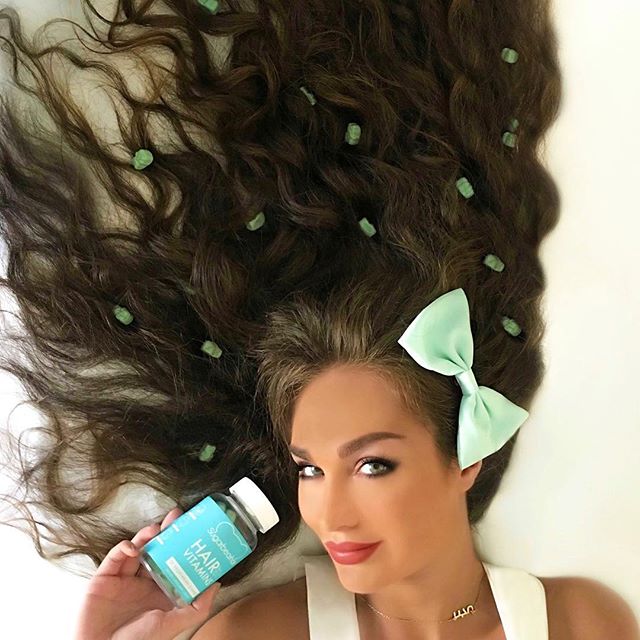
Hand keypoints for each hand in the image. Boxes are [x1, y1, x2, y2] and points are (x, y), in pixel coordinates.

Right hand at [73, 507, 220, 639]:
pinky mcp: (105, 577)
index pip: (174, 560)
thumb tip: (216, 584)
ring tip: (156, 529)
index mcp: (160, 590)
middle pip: (157, 549)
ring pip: (137, 548)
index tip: (194, 528)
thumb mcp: (172, 624)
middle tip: (176, 516)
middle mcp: (143, 582)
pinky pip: (114, 557)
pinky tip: (132, 548)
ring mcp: (124, 578)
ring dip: (146, 536)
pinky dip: (123, 548)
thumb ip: (196, 608)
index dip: (182, 544)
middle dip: (166, 532)